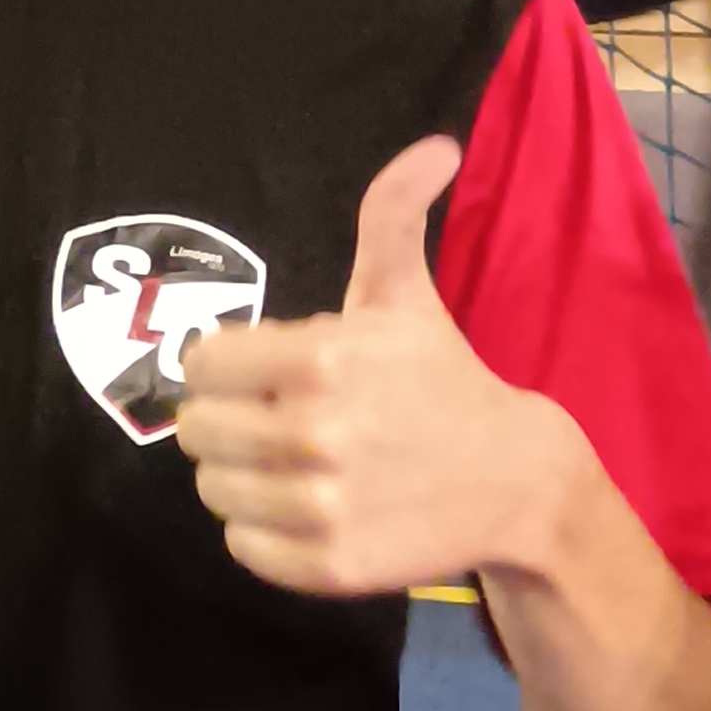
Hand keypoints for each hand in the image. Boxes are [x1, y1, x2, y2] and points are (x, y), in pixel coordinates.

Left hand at [172, 140, 566, 598]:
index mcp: (317, 359)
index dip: (224, 365)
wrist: (514, 481)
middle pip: (196, 431)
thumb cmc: (442, 379)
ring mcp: (319, 506)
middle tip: (275, 421)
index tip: (258, 374)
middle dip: (228, 422)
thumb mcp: (406, 296)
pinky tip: (308, 507)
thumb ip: (394, 216)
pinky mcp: (328, 566)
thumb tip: (437, 144)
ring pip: (214, 491)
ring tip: (292, 465)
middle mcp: (311, 434)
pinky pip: (244, 548)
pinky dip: (264, 533)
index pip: (200, 364)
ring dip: (242, 478)